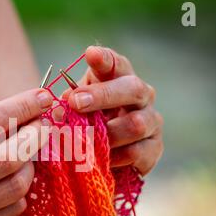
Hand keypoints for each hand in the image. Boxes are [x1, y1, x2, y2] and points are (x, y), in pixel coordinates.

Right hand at [0, 89, 53, 215]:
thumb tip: (9, 117)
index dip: (22, 107)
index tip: (42, 97)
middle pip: (9, 157)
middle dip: (36, 136)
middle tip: (42, 125)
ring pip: (16, 186)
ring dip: (31, 164)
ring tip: (26, 154)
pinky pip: (12, 210)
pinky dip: (20, 191)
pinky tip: (12, 180)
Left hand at [64, 46, 162, 175]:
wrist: (103, 158)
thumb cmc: (87, 125)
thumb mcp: (74, 110)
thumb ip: (68, 106)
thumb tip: (61, 106)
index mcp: (120, 79)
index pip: (116, 63)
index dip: (105, 58)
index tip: (90, 54)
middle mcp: (142, 96)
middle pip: (133, 88)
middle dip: (103, 95)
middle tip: (76, 102)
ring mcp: (151, 121)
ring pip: (136, 124)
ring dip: (108, 134)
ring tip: (87, 142)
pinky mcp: (154, 149)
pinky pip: (137, 152)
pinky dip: (116, 157)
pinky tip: (103, 161)